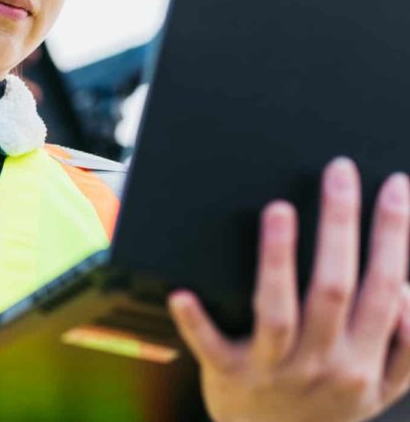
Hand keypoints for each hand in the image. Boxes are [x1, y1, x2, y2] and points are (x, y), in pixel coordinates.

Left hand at [169, 158, 409, 421]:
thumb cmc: (330, 407)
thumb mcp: (384, 388)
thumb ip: (407, 343)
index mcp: (363, 357)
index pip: (386, 284)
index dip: (394, 233)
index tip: (394, 186)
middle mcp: (323, 362)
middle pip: (335, 286)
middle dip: (341, 224)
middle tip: (339, 171)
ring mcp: (273, 369)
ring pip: (278, 310)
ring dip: (277, 258)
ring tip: (278, 208)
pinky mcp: (227, 374)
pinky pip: (208, 345)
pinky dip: (194, 321)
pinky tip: (182, 293)